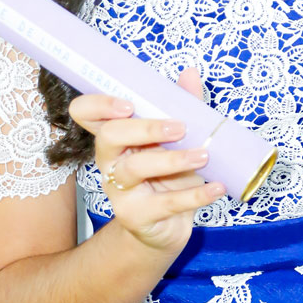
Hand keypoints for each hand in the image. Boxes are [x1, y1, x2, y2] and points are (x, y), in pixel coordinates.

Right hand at [68, 68, 224, 255]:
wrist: (165, 228)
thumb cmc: (166, 177)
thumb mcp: (173, 141)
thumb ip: (181, 106)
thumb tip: (190, 73)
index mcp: (114, 137)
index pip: (85, 113)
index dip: (98, 104)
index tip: (128, 103)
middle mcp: (109, 161)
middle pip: (110, 136)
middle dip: (144, 128)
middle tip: (180, 128)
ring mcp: (119, 190)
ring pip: (136, 168)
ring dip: (173, 160)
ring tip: (203, 155)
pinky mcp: (136, 216)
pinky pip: (166, 203)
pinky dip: (196, 195)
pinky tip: (217, 187)